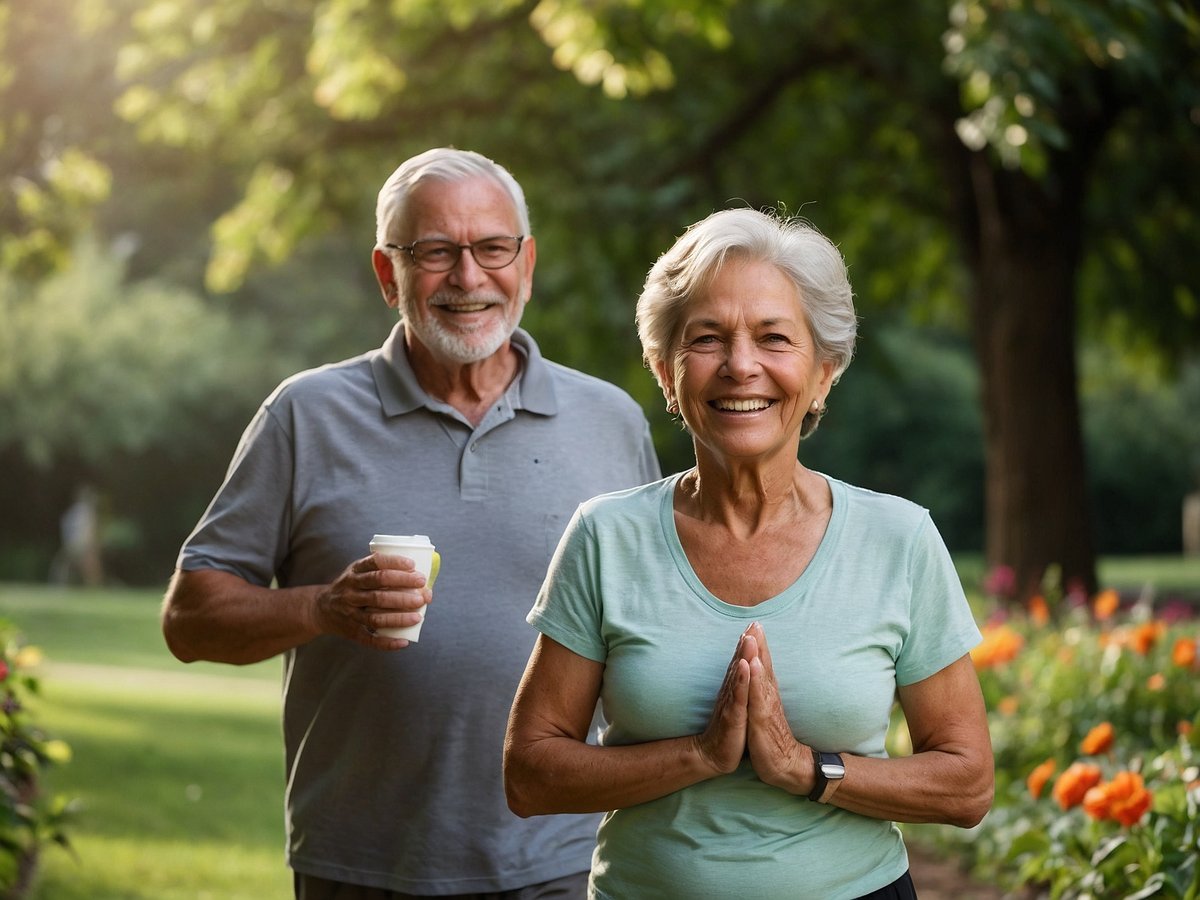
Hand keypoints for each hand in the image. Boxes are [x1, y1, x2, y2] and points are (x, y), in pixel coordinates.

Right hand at [311, 553, 430, 646]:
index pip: (374, 563)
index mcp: (354, 572)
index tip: (413, 565)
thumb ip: (380, 569)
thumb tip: (420, 576)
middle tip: (424, 594)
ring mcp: (350, 612)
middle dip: (403, 591)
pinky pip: (369, 639)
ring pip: (375, 615)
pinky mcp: (351, 631)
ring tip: (418, 617)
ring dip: (398, 617)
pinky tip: (403, 642)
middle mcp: (351, 591)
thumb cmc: (351, 587)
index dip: (394, 563)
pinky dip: (387, 642)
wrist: (321, 608)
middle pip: (378, 590)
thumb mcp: (358, 571)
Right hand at [693, 631, 750, 775]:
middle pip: (739, 663)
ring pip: (738, 676)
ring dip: (743, 655)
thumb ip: (739, 689)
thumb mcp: (737, 706)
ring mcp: (731, 702)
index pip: (741, 663)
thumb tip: (742, 673)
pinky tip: (743, 666)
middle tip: (753, 622)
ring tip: (748, 637)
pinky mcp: (733, 716)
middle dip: (747, 642)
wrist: (714, 754)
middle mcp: (730, 692)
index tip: (755, 624)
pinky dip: (741, 680)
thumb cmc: (729, 730)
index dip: (748, 644)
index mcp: (734, 690)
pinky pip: (738, 696)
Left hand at [743, 623, 806, 791]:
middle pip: (764, 665)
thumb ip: (763, 696)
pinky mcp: (763, 720)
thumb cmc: (771, 740)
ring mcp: (767, 708)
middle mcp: (769, 698)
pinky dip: (756, 680)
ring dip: (757, 656)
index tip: (754, 624)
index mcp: (767, 695)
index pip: (763, 666)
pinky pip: (758, 698)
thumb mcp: (764, 714)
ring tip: (752, 637)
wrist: (785, 766)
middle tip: (755, 622)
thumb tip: (761, 680)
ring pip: (761, 678)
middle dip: (759, 643)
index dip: (758, 646)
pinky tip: (753, 666)